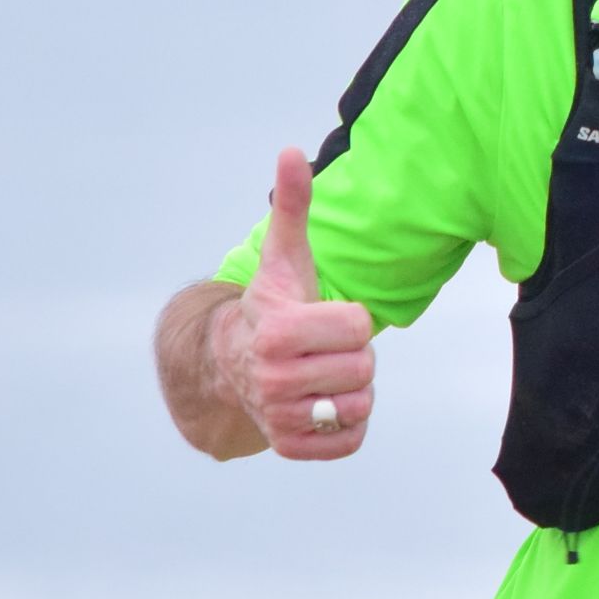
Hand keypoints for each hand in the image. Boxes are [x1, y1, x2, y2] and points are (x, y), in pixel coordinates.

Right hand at [214, 146, 377, 459]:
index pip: (359, 326)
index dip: (351, 320)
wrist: (235, 365)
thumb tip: (290, 151)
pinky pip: (351, 440)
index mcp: (276, 332)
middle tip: (322, 348)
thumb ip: (292, 207)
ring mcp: (280, 418)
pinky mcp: (291, 447)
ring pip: (360, 404)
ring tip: (321, 373)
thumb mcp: (286, 258)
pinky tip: (323, 402)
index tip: (323, 318)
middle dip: (353, 355)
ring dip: (351, 388)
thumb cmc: (274, 306)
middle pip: (364, 367)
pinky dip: (347, 423)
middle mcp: (271, 380)